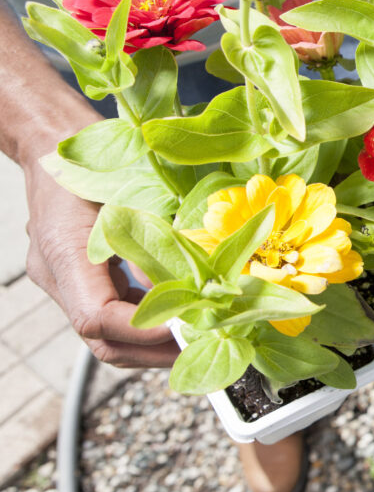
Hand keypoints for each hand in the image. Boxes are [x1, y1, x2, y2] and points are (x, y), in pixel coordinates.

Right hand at [23, 161, 179, 367]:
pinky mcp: (78, 278)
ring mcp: (64, 281)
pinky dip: (146, 320)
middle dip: (153, 351)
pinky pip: (111, 312)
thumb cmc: (97, 158)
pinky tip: (179, 313)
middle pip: (101, 341)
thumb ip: (153, 241)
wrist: (54, 141)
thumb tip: (187, 286)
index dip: (144, 329)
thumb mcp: (130, 194)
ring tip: (196, 336)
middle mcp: (57, 276)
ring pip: (106, 335)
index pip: (96, 318)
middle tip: (201, 344)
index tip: (185, 326)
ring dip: (152, 342)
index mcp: (62, 254)